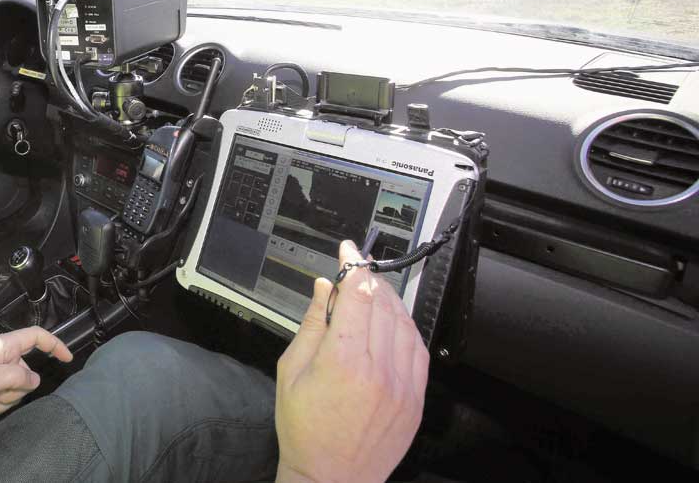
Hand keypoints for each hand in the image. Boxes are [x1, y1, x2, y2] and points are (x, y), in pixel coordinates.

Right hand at [275, 240, 429, 482]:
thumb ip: (312, 324)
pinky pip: (418, 350)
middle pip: (383, 304)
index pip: (357, 295)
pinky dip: (407, 327)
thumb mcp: (291, 372)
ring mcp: (403, 385)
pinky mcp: (416, 399)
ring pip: (405, 323)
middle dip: (370, 280)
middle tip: (357, 270)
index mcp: (343, 361)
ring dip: (390, 301)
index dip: (353, 266)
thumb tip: (325, 287)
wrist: (333, 479)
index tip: (348, 251)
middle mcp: (379, 369)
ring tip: (374, 293)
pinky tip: (393, 321)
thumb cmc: (304, 429)